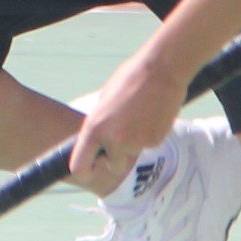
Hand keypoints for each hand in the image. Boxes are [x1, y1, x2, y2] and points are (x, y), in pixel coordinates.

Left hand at [69, 49, 188, 197]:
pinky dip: (149, 135)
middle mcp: (113, 140)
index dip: (84, 171)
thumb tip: (97, 141)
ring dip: (134, 142)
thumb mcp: (104, 100)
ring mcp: (135, 142)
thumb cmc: (130, 78)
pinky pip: (148, 145)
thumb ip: (100, 124)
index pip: (79, 166)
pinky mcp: (154, 141)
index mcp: (94, 128)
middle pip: (112, 165)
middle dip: (116, 156)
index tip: (90, 169)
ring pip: (132, 154)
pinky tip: (152, 115)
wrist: (161, 69)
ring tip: (139, 115)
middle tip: (123, 133)